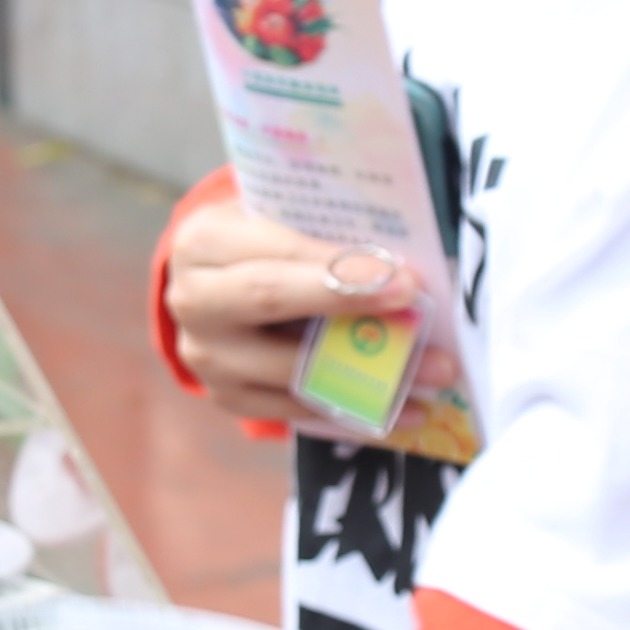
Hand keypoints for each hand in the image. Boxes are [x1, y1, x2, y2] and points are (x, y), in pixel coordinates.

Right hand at [161, 195, 417, 424]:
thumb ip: (323, 231)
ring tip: (435, 373)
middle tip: (422, 326)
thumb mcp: (277, 216)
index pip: (279, 255)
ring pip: (295, 371)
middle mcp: (195, 302)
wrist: (214, 280)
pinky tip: (412, 411)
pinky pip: (301, 412)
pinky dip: (359, 413)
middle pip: (274, 305)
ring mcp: (208, 358)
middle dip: (353, 313)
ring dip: (372, 375)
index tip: (404, 280)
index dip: (342, 270)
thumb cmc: (264, 239)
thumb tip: (403, 260)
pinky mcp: (230, 398)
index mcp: (204, 243)